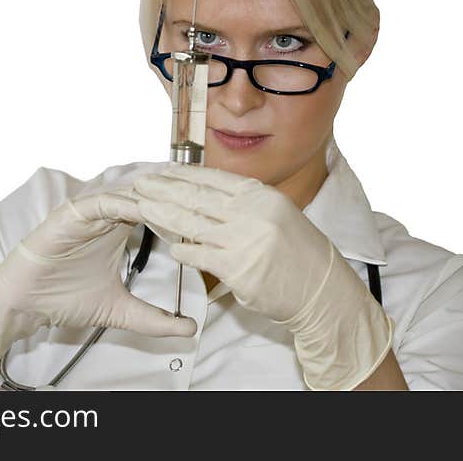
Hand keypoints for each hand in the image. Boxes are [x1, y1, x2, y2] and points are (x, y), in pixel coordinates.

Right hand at [0, 187, 197, 366]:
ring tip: (181, 203)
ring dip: (154, 198)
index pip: (159, 210)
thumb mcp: (120, 311)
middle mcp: (108, 214)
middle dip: (176, 198)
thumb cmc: (65, 299)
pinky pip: (102, 202)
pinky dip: (124, 204)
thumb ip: (154, 319)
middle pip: (149, 196)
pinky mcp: (73, 213)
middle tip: (205, 201)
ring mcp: (91, 211)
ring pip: (129, 194)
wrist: (26, 303)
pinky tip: (144, 210)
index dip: (184, 212)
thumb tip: (190, 329)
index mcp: (120, 228)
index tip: (212, 220)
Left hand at [133, 163, 392, 389]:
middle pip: (197, 197)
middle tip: (140, 183)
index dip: (183, 175)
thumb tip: (205, 193)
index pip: (213, 179)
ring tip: (141, 207)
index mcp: (261, 195)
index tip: (161, 172)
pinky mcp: (237, 270)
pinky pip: (199, 256)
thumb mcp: (276, 214)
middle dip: (164, 190)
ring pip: (192, 224)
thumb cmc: (298, 253)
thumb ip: (244, 203)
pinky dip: (181, 251)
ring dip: (162, 215)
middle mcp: (252, 213)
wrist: (322, 290)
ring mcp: (244, 241)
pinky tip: (168, 246)